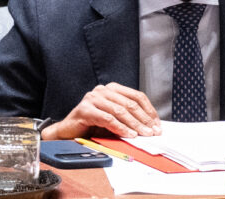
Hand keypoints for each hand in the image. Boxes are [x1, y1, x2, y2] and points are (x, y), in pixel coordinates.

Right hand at [41, 83, 160, 139]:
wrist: (67, 132)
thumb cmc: (92, 126)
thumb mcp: (115, 120)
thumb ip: (129, 118)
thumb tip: (150, 126)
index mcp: (113, 89)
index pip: (136, 96)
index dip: (149, 110)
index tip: (157, 124)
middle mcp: (103, 90)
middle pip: (130, 104)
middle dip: (144, 119)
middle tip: (153, 131)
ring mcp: (93, 98)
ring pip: (120, 111)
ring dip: (134, 125)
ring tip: (143, 134)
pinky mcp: (85, 109)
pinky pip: (107, 118)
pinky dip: (120, 128)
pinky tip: (128, 135)